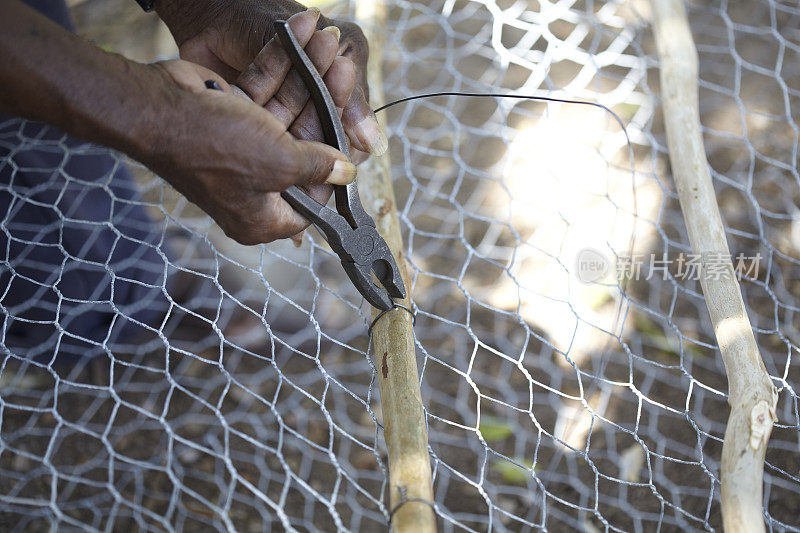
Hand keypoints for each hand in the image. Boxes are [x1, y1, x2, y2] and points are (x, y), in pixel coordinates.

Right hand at [143, 58, 355, 244]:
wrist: (157, 109)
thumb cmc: (215, 148)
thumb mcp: (281, 163)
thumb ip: (316, 167)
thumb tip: (345, 174)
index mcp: (262, 216)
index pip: (313, 201)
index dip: (335, 174)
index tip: (353, 144)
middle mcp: (252, 185)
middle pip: (304, 145)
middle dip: (327, 103)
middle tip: (347, 69)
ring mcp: (240, 147)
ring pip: (285, 109)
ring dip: (307, 74)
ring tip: (328, 41)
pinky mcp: (230, 113)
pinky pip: (263, 89)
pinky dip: (280, 64)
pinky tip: (299, 34)